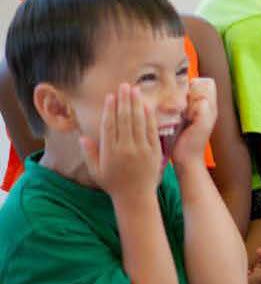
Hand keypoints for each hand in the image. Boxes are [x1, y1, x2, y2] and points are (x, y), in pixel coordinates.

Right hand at [80, 83, 161, 198]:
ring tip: (134, 90)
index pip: (109, 126)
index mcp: (110, 152)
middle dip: (124, 101)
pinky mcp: (154, 150)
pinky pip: (151, 130)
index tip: (110, 96)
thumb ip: (89, 153)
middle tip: (124, 86)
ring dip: (136, 104)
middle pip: (124, 119)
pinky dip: (149, 117)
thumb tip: (82, 135)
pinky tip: (146, 106)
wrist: (136, 197)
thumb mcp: (96, 170)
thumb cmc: (113, 183)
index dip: (109, 109)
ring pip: (138, 122)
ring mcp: (141, 149)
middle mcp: (126, 148)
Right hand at [170, 78, 217, 167]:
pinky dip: (171, 102)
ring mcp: (190, 112)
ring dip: (177, 94)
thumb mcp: (201, 127)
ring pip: (185, 95)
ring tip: (167, 95)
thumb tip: (200, 100)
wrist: (185, 160)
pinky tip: (164, 105)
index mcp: (209, 107)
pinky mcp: (180, 117)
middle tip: (173, 88)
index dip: (198, 82)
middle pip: (195, 88)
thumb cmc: (193, 146)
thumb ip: (203, 113)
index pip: (207, 85)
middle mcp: (201, 107)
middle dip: (185, 85)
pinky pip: (177, 104)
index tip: (185, 85)